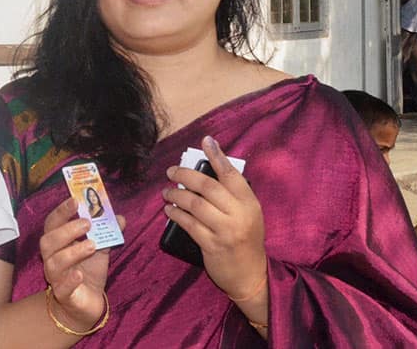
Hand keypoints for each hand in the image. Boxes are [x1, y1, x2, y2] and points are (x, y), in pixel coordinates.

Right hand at [41, 197, 124, 331]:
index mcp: (58, 243)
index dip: (62, 211)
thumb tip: (120, 217)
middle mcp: (52, 258)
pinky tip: (80, 274)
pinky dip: (70, 279)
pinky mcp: (64, 295)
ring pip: (54, 262)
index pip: (53, 223)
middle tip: (87, 223)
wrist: (88, 303)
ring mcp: (55, 277)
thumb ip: (106, 233)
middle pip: (48, 241)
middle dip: (66, 230)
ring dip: (72, 251)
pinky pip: (62, 287)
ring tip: (92, 245)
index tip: (75, 200)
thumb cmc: (88, 272)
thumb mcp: (99, 249)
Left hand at [163, 136, 266, 300]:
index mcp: (249, 203)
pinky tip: (169, 209)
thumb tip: (206, 171)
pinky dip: (176, 214)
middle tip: (171, 172)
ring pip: (195, 205)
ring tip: (166, 192)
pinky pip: (189, 224)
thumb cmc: (245, 239)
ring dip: (176, 195)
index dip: (217, 156)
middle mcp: (239, 215)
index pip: (231, 174)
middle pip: (208, 187)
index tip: (206, 141)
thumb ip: (231, 195)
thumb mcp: (247, 214)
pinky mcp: (212, 245)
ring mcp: (225, 231)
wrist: (250, 275)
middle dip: (185, 175)